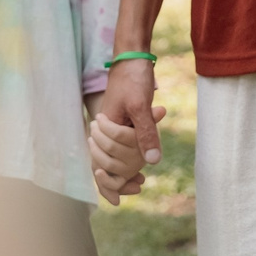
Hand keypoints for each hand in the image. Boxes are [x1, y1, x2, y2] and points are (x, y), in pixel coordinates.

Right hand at [88, 60, 165, 207]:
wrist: (132, 57)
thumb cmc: (134, 78)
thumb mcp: (140, 105)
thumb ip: (146, 132)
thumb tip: (153, 160)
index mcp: (104, 127)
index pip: (102, 162)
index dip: (110, 182)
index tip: (120, 199)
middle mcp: (104, 129)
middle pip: (105, 163)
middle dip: (118, 180)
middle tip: (138, 188)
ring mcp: (111, 127)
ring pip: (111, 157)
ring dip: (123, 172)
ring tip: (139, 184)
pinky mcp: (120, 123)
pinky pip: (120, 146)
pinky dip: (129, 158)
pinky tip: (141, 166)